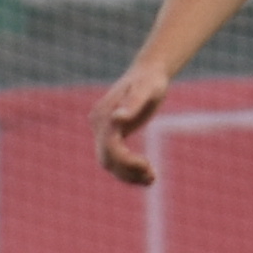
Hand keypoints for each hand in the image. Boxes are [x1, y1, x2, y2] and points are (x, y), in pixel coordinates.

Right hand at [94, 67, 173, 187]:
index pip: (109, 148)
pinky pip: (116, 157)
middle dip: (128, 172)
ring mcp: (102, 130)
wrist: (148, 73)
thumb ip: (133, 104)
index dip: (127, 162)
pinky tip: (148, 174)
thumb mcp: (146, 90)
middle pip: (107, 160)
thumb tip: (118, 118)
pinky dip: (129, 169)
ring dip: (129, 175)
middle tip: (153, 178)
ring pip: (110, 163)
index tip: (148, 166)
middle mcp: (98, 124)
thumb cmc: (150, 80)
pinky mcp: (111, 134)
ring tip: (152, 179)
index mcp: (104, 115)